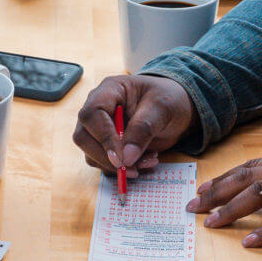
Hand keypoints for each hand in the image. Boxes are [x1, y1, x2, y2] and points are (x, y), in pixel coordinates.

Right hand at [73, 75, 198, 176]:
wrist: (177, 109)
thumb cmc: (169, 99)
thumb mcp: (162, 108)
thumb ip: (143, 129)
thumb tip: (126, 158)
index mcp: (109, 90)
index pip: (92, 114)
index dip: (103, 137)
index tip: (120, 159)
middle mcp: (99, 109)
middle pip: (84, 136)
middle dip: (107, 158)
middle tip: (133, 169)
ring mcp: (100, 128)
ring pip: (91, 154)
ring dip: (117, 166)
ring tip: (148, 160)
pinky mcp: (107, 145)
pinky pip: (104, 163)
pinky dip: (122, 169)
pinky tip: (144, 162)